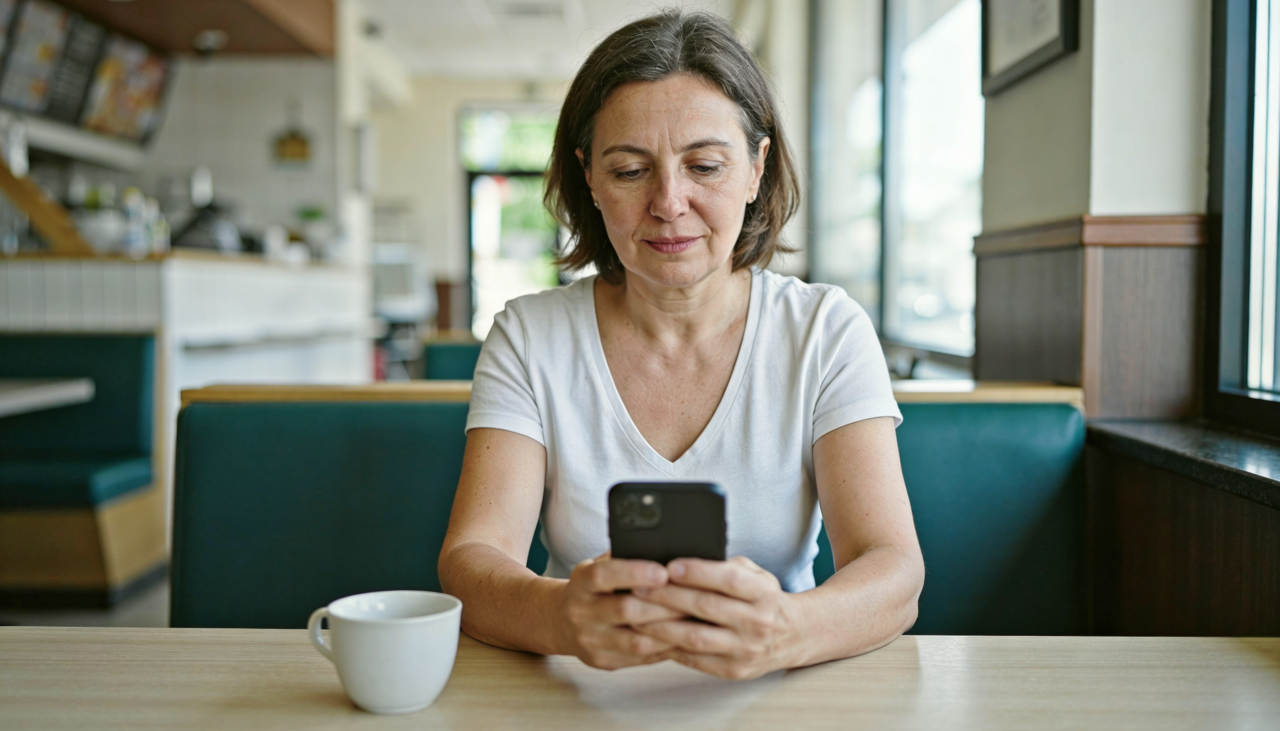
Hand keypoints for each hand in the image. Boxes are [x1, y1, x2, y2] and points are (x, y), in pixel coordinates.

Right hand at [560, 552, 684, 669]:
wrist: (560, 621)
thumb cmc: (592, 588)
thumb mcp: (597, 566)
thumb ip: (623, 559)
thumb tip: (664, 550)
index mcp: (581, 583)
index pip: (604, 576)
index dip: (634, 573)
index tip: (664, 571)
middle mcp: (581, 613)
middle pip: (625, 610)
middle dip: (663, 604)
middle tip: (694, 597)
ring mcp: (591, 641)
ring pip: (636, 640)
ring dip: (669, 630)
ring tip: (694, 619)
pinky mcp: (603, 661)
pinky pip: (641, 658)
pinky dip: (665, 648)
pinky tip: (683, 637)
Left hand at [632, 556, 801, 679]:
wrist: (794, 637)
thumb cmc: (764, 599)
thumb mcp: (756, 575)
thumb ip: (727, 566)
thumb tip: (683, 560)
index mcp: (764, 593)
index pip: (729, 580)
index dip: (698, 572)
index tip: (669, 566)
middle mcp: (757, 622)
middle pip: (707, 607)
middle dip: (668, 596)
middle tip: (639, 587)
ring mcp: (746, 650)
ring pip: (696, 637)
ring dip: (661, 625)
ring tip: (636, 614)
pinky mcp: (734, 670)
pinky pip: (695, 659)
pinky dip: (669, 647)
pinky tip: (650, 636)